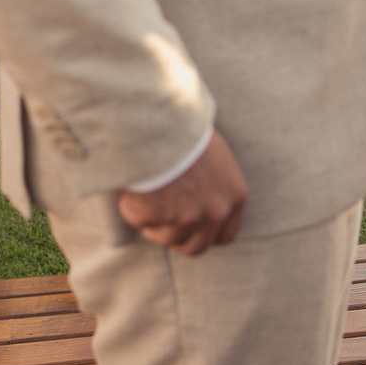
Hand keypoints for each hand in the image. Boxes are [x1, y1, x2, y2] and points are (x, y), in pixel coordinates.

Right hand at [117, 130, 247, 255]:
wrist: (163, 117)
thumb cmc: (186, 130)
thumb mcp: (216, 158)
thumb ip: (216, 186)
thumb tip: (204, 201)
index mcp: (235, 198)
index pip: (225, 237)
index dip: (202, 235)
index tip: (186, 227)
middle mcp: (217, 211)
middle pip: (195, 247)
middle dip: (173, 237)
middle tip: (156, 219)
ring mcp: (190, 216)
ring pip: (164, 238)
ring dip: (150, 222)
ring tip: (144, 192)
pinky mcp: (162, 214)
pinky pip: (138, 221)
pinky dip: (129, 207)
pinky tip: (132, 185)